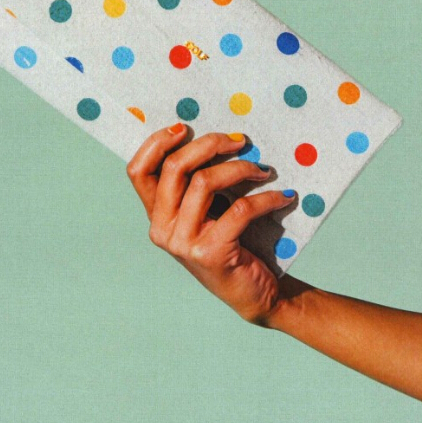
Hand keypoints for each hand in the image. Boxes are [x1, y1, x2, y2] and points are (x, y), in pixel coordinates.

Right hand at [125, 123, 294, 325]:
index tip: (185, 127)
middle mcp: (161, 229)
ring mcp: (183, 243)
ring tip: (263, 169)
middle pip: (174, 168)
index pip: (138, 171)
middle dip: (209, 144)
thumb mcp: (205, 214)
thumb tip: (215, 137)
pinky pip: (239, 209)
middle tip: (240, 142)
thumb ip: (195, 184)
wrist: (255, 295)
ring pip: (204, 182)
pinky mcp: (210, 253)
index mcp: (155, 215)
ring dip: (240, 168)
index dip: (157, 142)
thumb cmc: (232, 243)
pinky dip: (266, 198)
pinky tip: (283, 197)